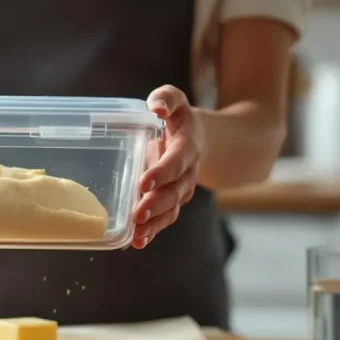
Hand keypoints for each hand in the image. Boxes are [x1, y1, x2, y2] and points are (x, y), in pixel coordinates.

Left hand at [131, 85, 204, 248]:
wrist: (203, 140)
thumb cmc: (179, 118)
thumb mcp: (175, 100)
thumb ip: (166, 98)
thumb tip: (156, 108)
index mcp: (187, 147)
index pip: (176, 161)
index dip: (162, 172)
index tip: (144, 182)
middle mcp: (187, 172)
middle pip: (174, 191)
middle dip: (156, 204)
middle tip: (137, 214)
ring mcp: (181, 190)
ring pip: (171, 210)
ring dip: (154, 224)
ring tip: (136, 236)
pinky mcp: (172, 201)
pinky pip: (165, 219)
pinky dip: (152, 232)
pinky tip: (137, 242)